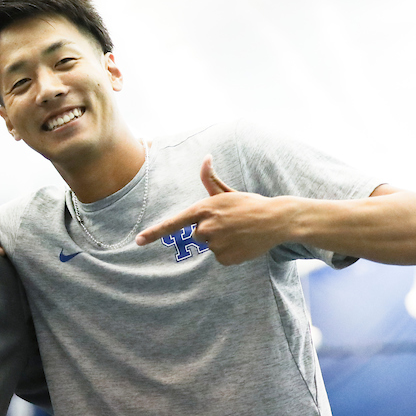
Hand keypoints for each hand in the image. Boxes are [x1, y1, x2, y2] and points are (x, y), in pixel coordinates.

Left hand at [135, 156, 287, 264]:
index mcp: (204, 209)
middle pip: (197, 234)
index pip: (174, 222)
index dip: (154, 233)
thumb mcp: (227, 192)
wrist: (276, 220)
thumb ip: (210, 179)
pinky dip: (230, 252)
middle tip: (231, 223)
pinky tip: (243, 243)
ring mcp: (216, 244)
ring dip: (222, 241)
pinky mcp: (225, 258)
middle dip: (211, 230)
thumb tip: (205, 157)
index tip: (138, 241)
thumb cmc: (250, 204)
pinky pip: (221, 257)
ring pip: (210, 246)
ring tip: (239, 232)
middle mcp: (207, 227)